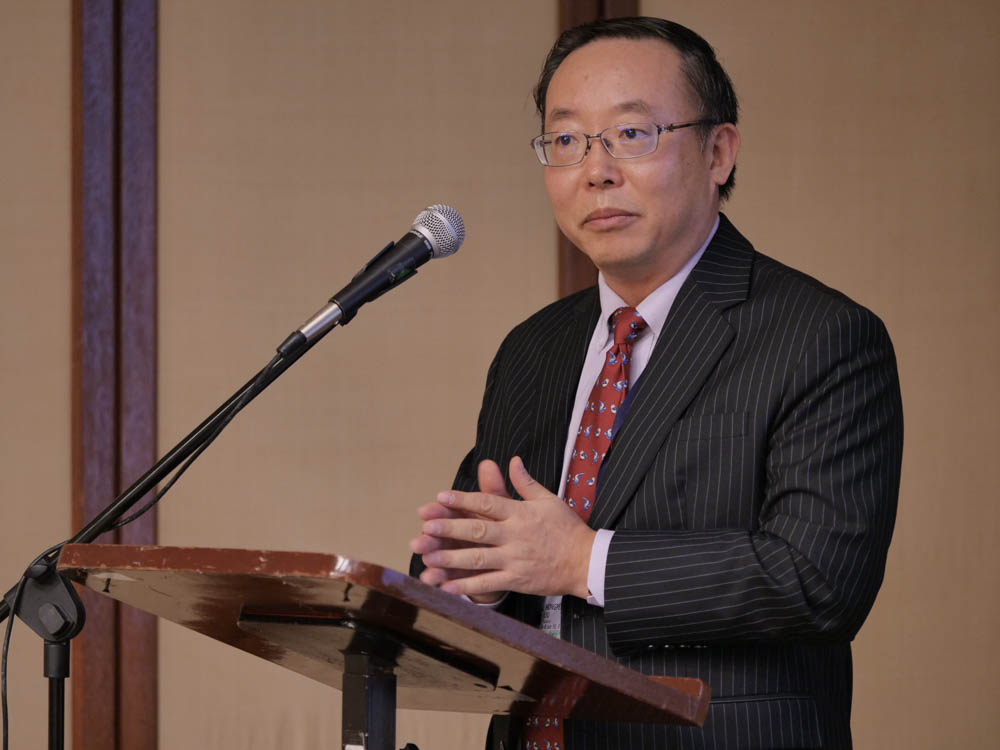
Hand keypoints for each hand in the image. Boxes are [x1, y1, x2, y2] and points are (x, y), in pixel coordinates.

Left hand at [411, 456, 595, 599]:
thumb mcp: (548, 499)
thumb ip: (525, 482)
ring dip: (452, 558)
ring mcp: (515, 559)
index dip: (463, 500)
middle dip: (450, 528)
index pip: (487, 503)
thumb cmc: (567, 528)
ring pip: (478, 558)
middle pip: (477, 530)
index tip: (441, 497)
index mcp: (520, 513)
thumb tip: (512, 460)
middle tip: (426, 526)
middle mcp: (515, 535)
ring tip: (428, 557)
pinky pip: (489, 584)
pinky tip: (447, 587)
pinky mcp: (517, 580)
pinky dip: (468, 586)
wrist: (587, 561)